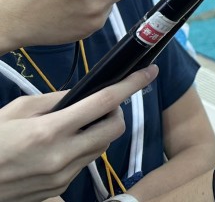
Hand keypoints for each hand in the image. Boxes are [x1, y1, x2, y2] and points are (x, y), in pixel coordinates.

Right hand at [0, 66, 157, 201]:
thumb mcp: (17, 111)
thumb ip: (55, 100)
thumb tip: (83, 93)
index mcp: (50, 131)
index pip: (105, 103)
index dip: (131, 85)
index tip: (149, 72)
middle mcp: (62, 155)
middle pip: (114, 129)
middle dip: (116, 113)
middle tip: (103, 106)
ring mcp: (63, 176)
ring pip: (102, 147)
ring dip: (99, 132)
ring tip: (78, 125)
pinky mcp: (60, 189)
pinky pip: (84, 163)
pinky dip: (82, 150)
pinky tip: (64, 145)